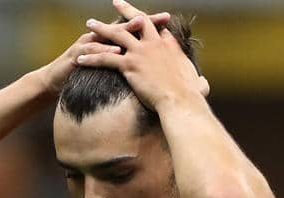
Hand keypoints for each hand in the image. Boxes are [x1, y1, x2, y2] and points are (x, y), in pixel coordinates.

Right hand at [37, 10, 170, 94]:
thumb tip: (142, 68)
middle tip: (161, 16)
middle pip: (124, 27)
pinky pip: (94, 52)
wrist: (54, 82)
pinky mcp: (78, 56)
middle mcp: (99, 39)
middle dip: (143, 20)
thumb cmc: (83, 75)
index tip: (169, 19)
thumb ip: (120, 64)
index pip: (131, 30)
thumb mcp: (104, 69)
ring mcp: (88, 45)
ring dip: (125, 30)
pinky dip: (105, 51)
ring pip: (108, 36)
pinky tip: (117, 51)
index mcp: (109, 42)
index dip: (150, 24)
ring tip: (140, 25)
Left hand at [76, 0, 208, 109]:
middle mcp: (154, 43)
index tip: (143, 19)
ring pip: (116, 34)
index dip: (149, 22)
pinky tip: (80, 57)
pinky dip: (91, 57)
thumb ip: (199, 82)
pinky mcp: (129, 65)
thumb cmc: (191, 97)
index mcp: (170, 46)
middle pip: (138, 20)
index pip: (157, 28)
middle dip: (125, 10)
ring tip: (90, 23)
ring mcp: (141, 52)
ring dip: (101, 28)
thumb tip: (203, 85)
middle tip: (116, 2)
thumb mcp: (199, 84)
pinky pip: (105, 58)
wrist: (181, 101)